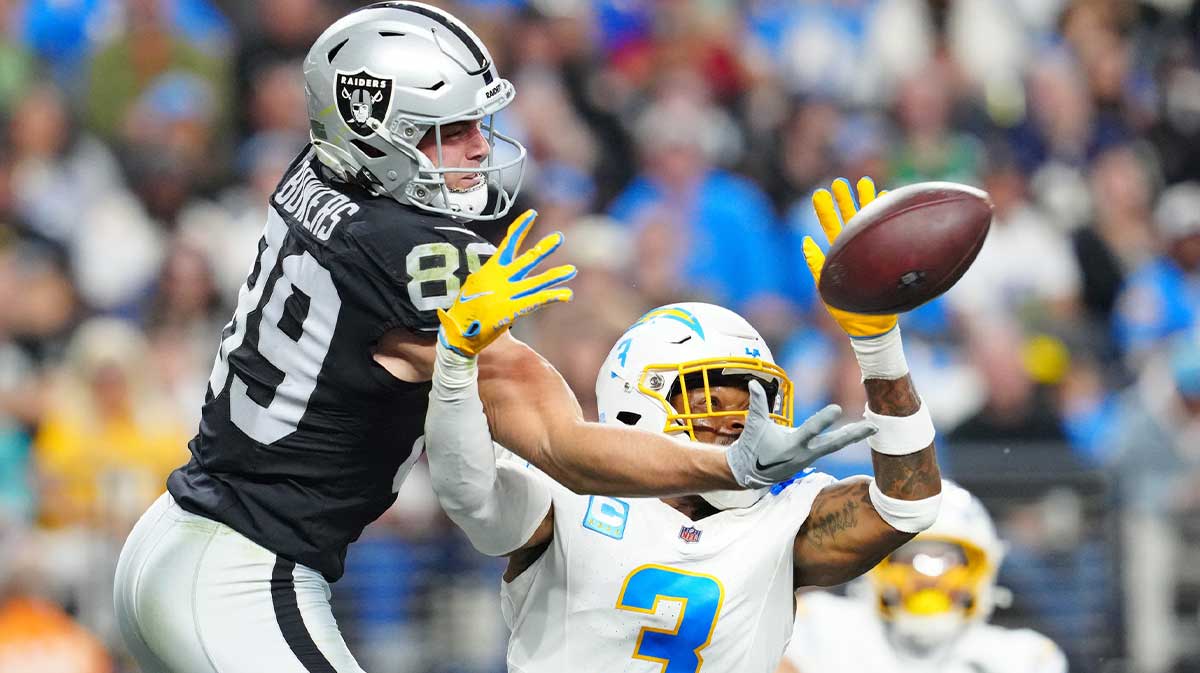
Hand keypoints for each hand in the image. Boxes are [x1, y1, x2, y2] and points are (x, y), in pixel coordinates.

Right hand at [438, 209, 575, 356]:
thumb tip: (500, 269)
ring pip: (538, 282)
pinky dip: (552, 297)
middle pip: (527, 260)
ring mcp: (508, 294)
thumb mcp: (476, 285)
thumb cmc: (466, 309)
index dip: (520, 228)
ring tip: (572, 270)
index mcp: (491, 270)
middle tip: (559, 237)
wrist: (458, 331)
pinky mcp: (512, 310)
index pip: (508, 244)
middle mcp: (501, 278)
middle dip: (544, 248)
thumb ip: (491, 276)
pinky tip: (567, 294)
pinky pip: (537, 301)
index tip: (532, 214)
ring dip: (556, 275)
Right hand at [725, 381, 876, 487]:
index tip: (837, 409)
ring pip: (836, 445)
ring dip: (853, 436)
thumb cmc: (753, 446)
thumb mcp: (754, 426)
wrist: (751, 474)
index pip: (810, 430)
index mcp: (792, 444)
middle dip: (854, 434)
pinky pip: (831, 448)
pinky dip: (844, 440)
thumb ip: (758, 404)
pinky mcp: (811, 459)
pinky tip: (856, 433)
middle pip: (834, 443)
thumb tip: (753, 383)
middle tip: (873, 426)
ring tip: (871, 427)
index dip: (823, 420)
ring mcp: (810, 458)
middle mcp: (805, 453)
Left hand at [803, 177, 897, 338]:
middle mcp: (856, 248)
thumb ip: (816, 264)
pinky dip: (886, 215)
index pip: (830, 226)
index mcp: (840, 253)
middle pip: (848, 218)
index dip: (825, 210)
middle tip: (839, 182)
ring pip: (868, 221)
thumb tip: (804, 241)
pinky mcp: (887, 254)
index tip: (819, 193)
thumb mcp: (825, 286)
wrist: (871, 324)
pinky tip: (887, 198)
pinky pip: (887, 231)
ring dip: (866, 201)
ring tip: (864, 182)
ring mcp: (873, 249)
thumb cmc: (847, 309)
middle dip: (844, 199)